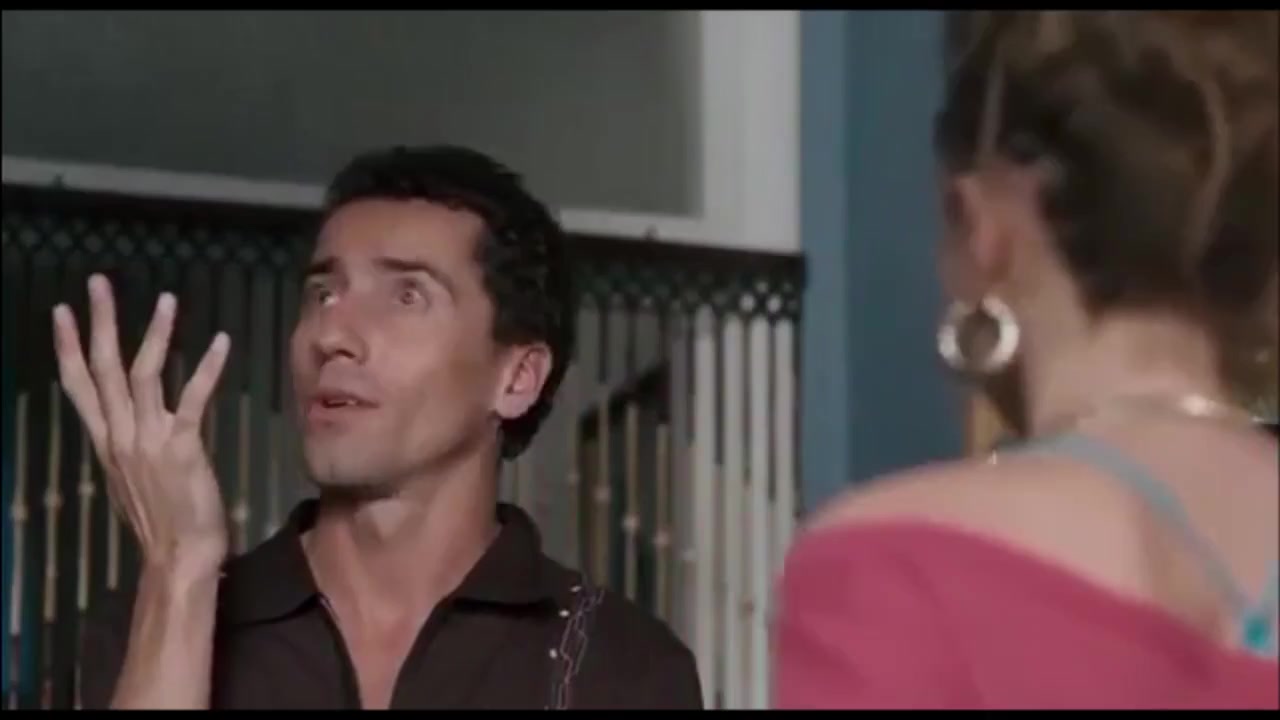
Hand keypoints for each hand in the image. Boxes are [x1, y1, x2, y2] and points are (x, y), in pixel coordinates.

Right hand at [53, 274, 230, 576]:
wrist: (178, 556)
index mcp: (106, 443)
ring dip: (155, 333)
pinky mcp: (181, 446)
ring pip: (143, 374)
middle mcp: (119, 436)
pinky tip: (221, 341)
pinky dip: (207, 367)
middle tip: (97, 283)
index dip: (68, 347)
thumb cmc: (162, 522)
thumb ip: (127, 448)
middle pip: (102, 369)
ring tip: (166, 299)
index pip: (78, 386)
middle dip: (98, 322)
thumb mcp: (130, 480)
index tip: (62, 313)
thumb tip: (125, 428)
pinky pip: (193, 398)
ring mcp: (147, 440)